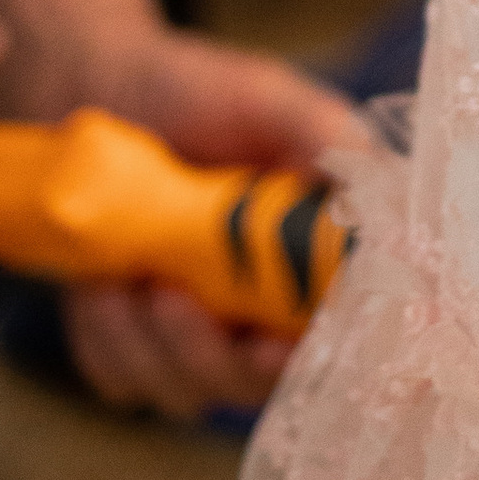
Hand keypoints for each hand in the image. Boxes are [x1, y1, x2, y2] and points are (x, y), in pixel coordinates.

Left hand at [55, 28, 357, 418]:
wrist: (95, 90)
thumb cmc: (192, 91)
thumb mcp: (264, 98)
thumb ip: (323, 133)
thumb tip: (383, 186)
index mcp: (313, 253)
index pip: (337, 335)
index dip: (310, 357)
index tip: (268, 346)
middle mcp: (264, 308)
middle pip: (254, 383)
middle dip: (207, 355)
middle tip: (167, 296)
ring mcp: (197, 334)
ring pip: (183, 389)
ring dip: (144, 340)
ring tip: (121, 272)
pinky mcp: (131, 346)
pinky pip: (122, 378)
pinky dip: (104, 339)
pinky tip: (99, 283)